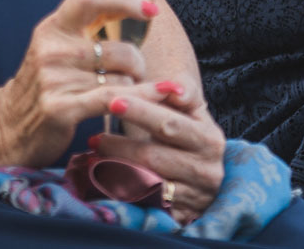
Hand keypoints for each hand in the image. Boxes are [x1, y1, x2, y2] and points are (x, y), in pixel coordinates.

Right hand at [0, 0, 156, 167]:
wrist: (7, 127)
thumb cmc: (45, 79)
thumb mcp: (63, 38)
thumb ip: (98, 7)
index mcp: (54, 26)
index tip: (152, 10)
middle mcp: (51, 49)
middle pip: (117, 47)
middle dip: (137, 60)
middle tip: (135, 70)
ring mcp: (54, 80)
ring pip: (120, 75)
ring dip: (135, 84)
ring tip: (128, 89)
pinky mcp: (60, 109)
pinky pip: (113, 97)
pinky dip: (142, 96)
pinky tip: (160, 93)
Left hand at [90, 77, 225, 222]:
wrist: (205, 174)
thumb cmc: (192, 134)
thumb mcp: (195, 112)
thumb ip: (184, 93)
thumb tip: (171, 88)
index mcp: (209, 140)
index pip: (170, 125)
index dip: (141, 113)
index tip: (113, 102)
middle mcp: (205, 170)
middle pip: (152, 157)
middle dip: (119, 146)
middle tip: (94, 138)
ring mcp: (191, 196)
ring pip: (144, 183)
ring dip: (114, 170)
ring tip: (94, 158)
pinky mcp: (178, 215)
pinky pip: (142, 204)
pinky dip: (121, 192)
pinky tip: (105, 181)